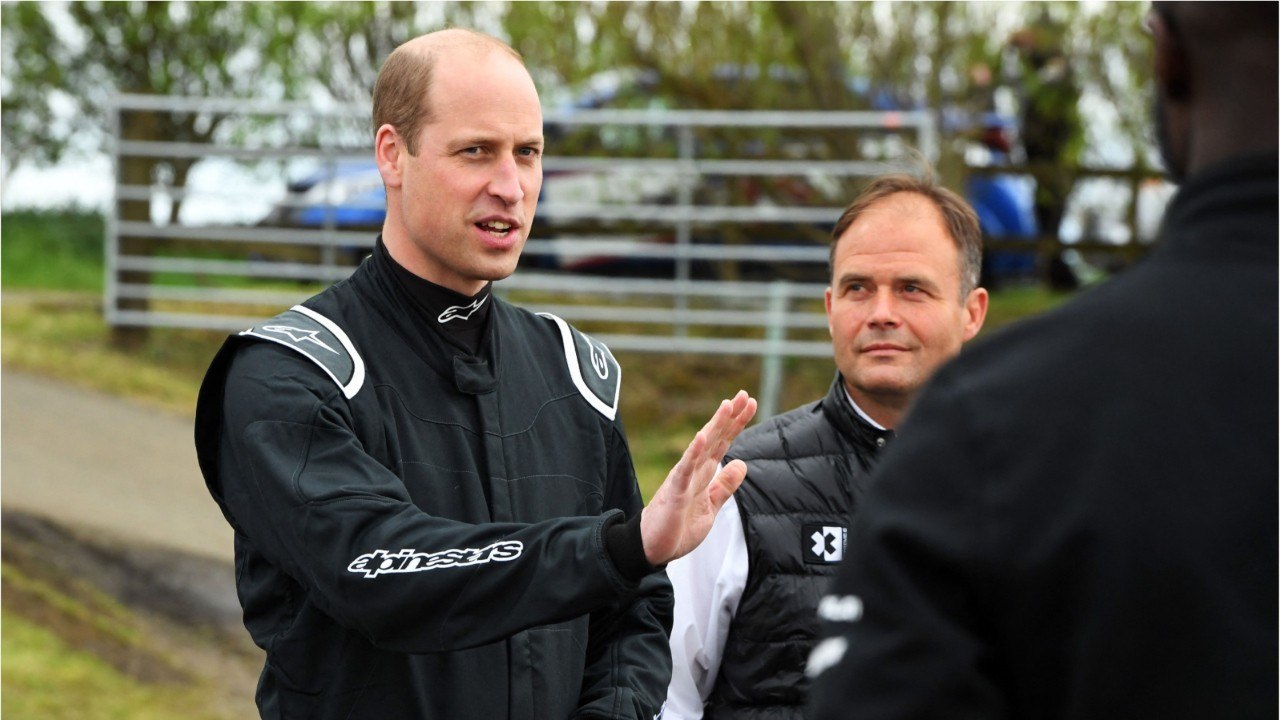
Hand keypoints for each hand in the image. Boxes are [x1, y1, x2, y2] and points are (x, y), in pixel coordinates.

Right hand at [640, 390, 756, 564]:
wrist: (653, 548)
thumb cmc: (678, 528)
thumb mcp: (710, 507)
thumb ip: (724, 486)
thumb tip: (742, 464)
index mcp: (703, 474)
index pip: (723, 443)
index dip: (736, 424)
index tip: (751, 403)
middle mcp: (694, 471)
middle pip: (716, 439)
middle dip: (731, 417)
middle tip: (746, 395)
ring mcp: (683, 479)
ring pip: (702, 448)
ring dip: (715, 426)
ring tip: (727, 405)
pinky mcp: (675, 492)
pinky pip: (685, 469)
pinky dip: (694, 452)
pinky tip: (702, 436)